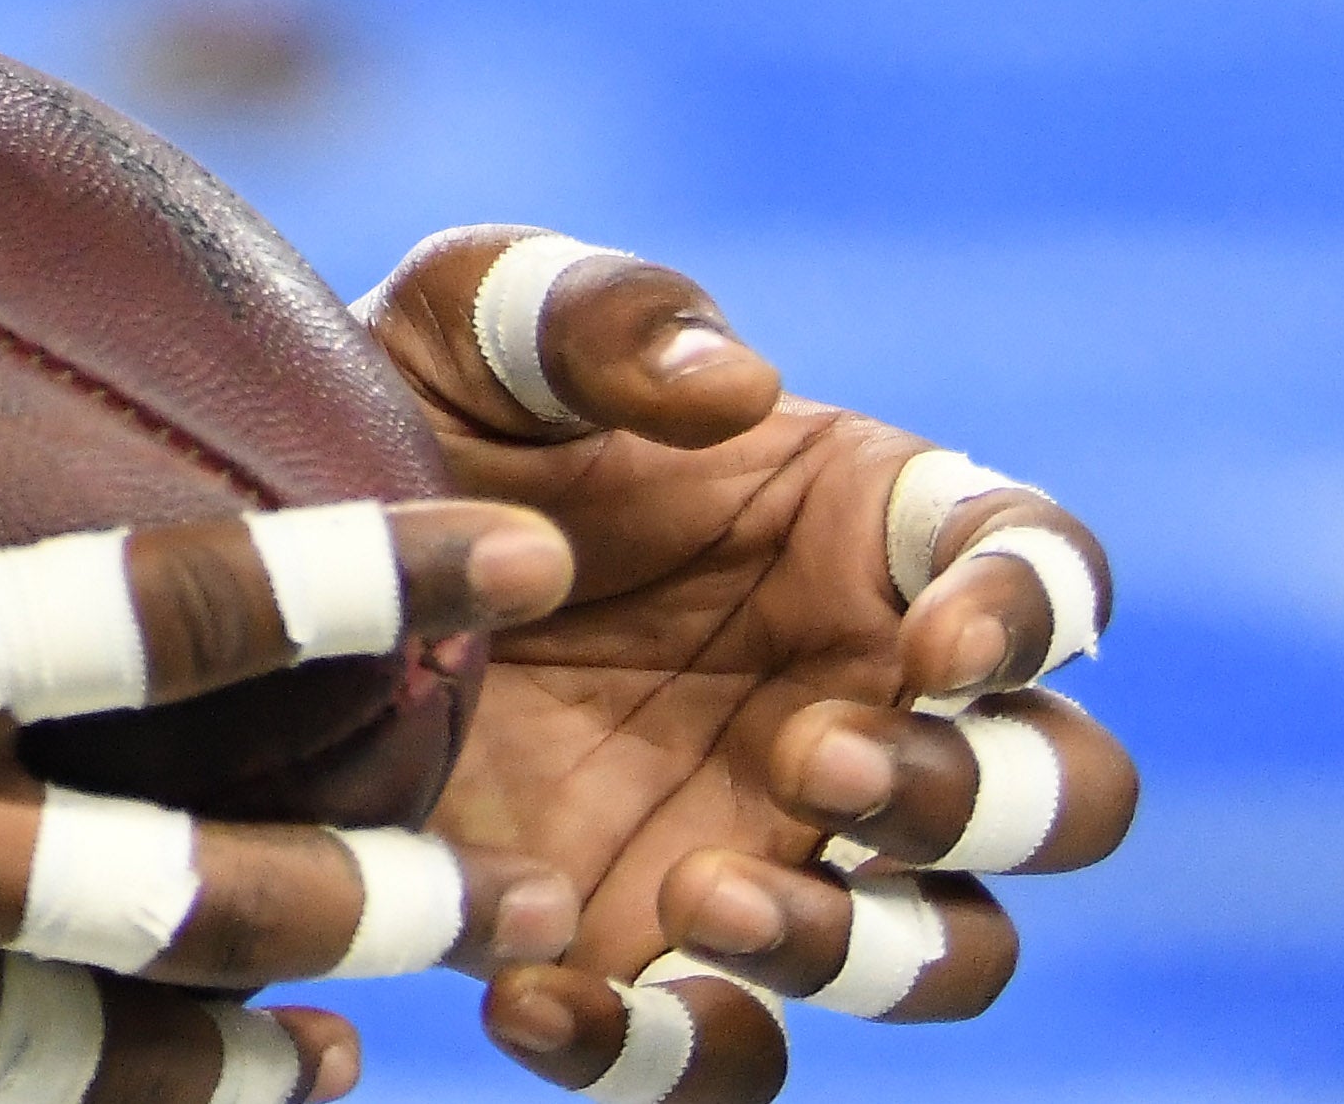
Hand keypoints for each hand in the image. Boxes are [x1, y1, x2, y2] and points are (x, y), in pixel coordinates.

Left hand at [360, 230, 1141, 1099]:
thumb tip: (738, 388)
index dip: (1033, 614)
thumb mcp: (471, 325)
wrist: (282, 572)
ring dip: (868, 951)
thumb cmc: (414, 416)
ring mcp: (783, 841)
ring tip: (712, 898)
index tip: (940, 640)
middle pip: (1061, 794)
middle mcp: (868, 701)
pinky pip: (722, 1054)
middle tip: (816, 756)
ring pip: (946, 954)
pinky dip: (661, 1054)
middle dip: (978, 798)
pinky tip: (531, 1004)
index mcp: (866, 536)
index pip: (1046, 575)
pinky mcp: (654, 953)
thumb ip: (601, 314)